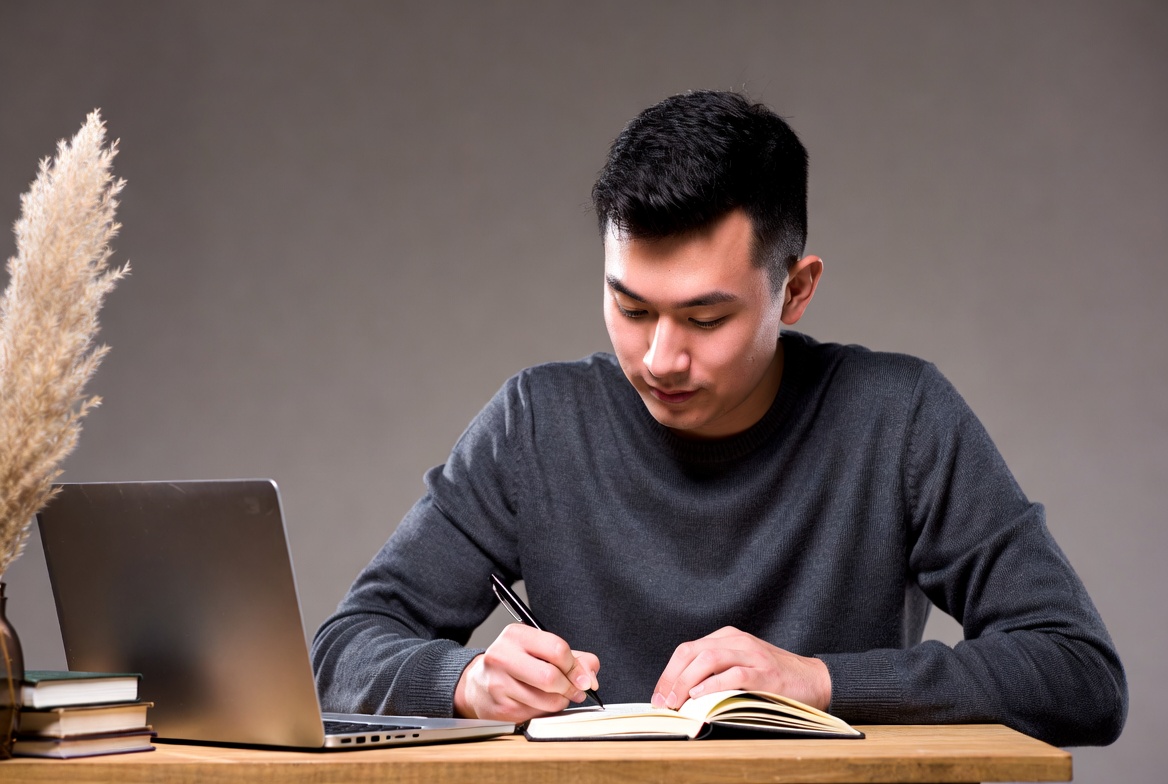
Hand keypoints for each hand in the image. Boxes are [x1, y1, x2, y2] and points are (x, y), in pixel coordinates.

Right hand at [453, 623, 599, 722]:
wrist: (479, 684)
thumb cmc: (516, 664)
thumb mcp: (542, 650)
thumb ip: (574, 658)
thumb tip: (591, 677)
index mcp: (515, 635)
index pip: (557, 649)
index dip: (576, 667)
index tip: (582, 677)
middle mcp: (502, 656)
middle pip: (551, 677)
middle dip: (570, 687)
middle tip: (575, 690)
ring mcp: (498, 684)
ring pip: (547, 701)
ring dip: (560, 702)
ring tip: (557, 696)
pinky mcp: (499, 709)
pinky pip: (536, 715)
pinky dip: (545, 712)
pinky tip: (538, 703)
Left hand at [651, 626, 830, 710]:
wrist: (814, 680)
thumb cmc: (774, 678)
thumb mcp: (741, 665)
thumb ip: (715, 671)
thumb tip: (681, 694)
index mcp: (728, 637)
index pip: (687, 650)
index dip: (668, 673)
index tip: (659, 695)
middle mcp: (737, 641)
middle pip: (693, 652)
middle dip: (672, 678)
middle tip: (663, 702)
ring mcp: (752, 655)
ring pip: (709, 659)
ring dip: (687, 682)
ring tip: (676, 701)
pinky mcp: (765, 673)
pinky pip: (733, 675)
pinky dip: (713, 686)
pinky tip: (700, 697)